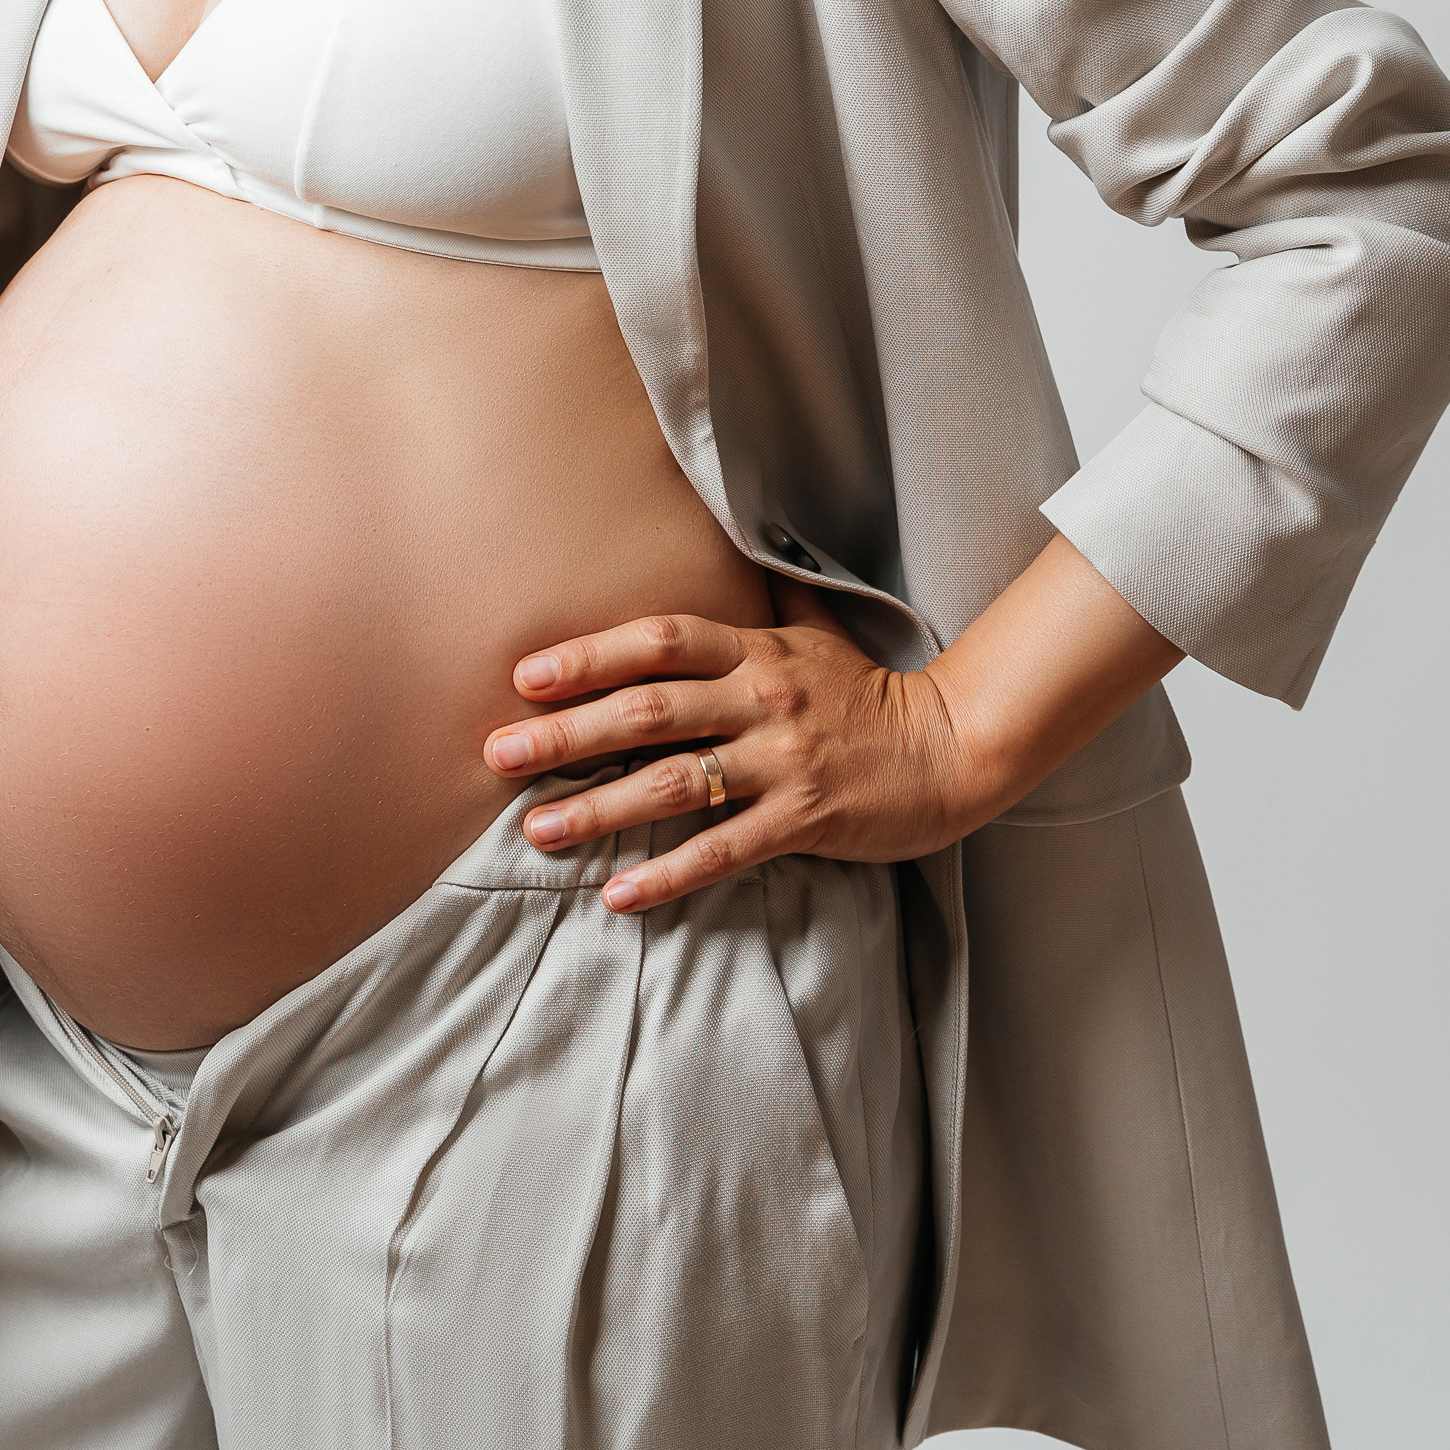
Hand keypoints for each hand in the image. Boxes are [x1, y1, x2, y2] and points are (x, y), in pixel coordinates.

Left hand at [482, 583, 970, 914]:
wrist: (952, 748)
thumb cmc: (868, 692)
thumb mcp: (814, 632)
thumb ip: (760, 602)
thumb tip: (714, 554)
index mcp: (757, 650)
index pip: (660, 640)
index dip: (590, 655)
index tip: (525, 675)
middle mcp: (763, 698)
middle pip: (649, 710)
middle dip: (567, 733)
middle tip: (497, 752)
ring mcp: (784, 760)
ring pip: (674, 784)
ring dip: (599, 810)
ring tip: (537, 828)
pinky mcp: (806, 819)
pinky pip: (724, 850)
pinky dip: (668, 875)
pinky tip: (618, 895)